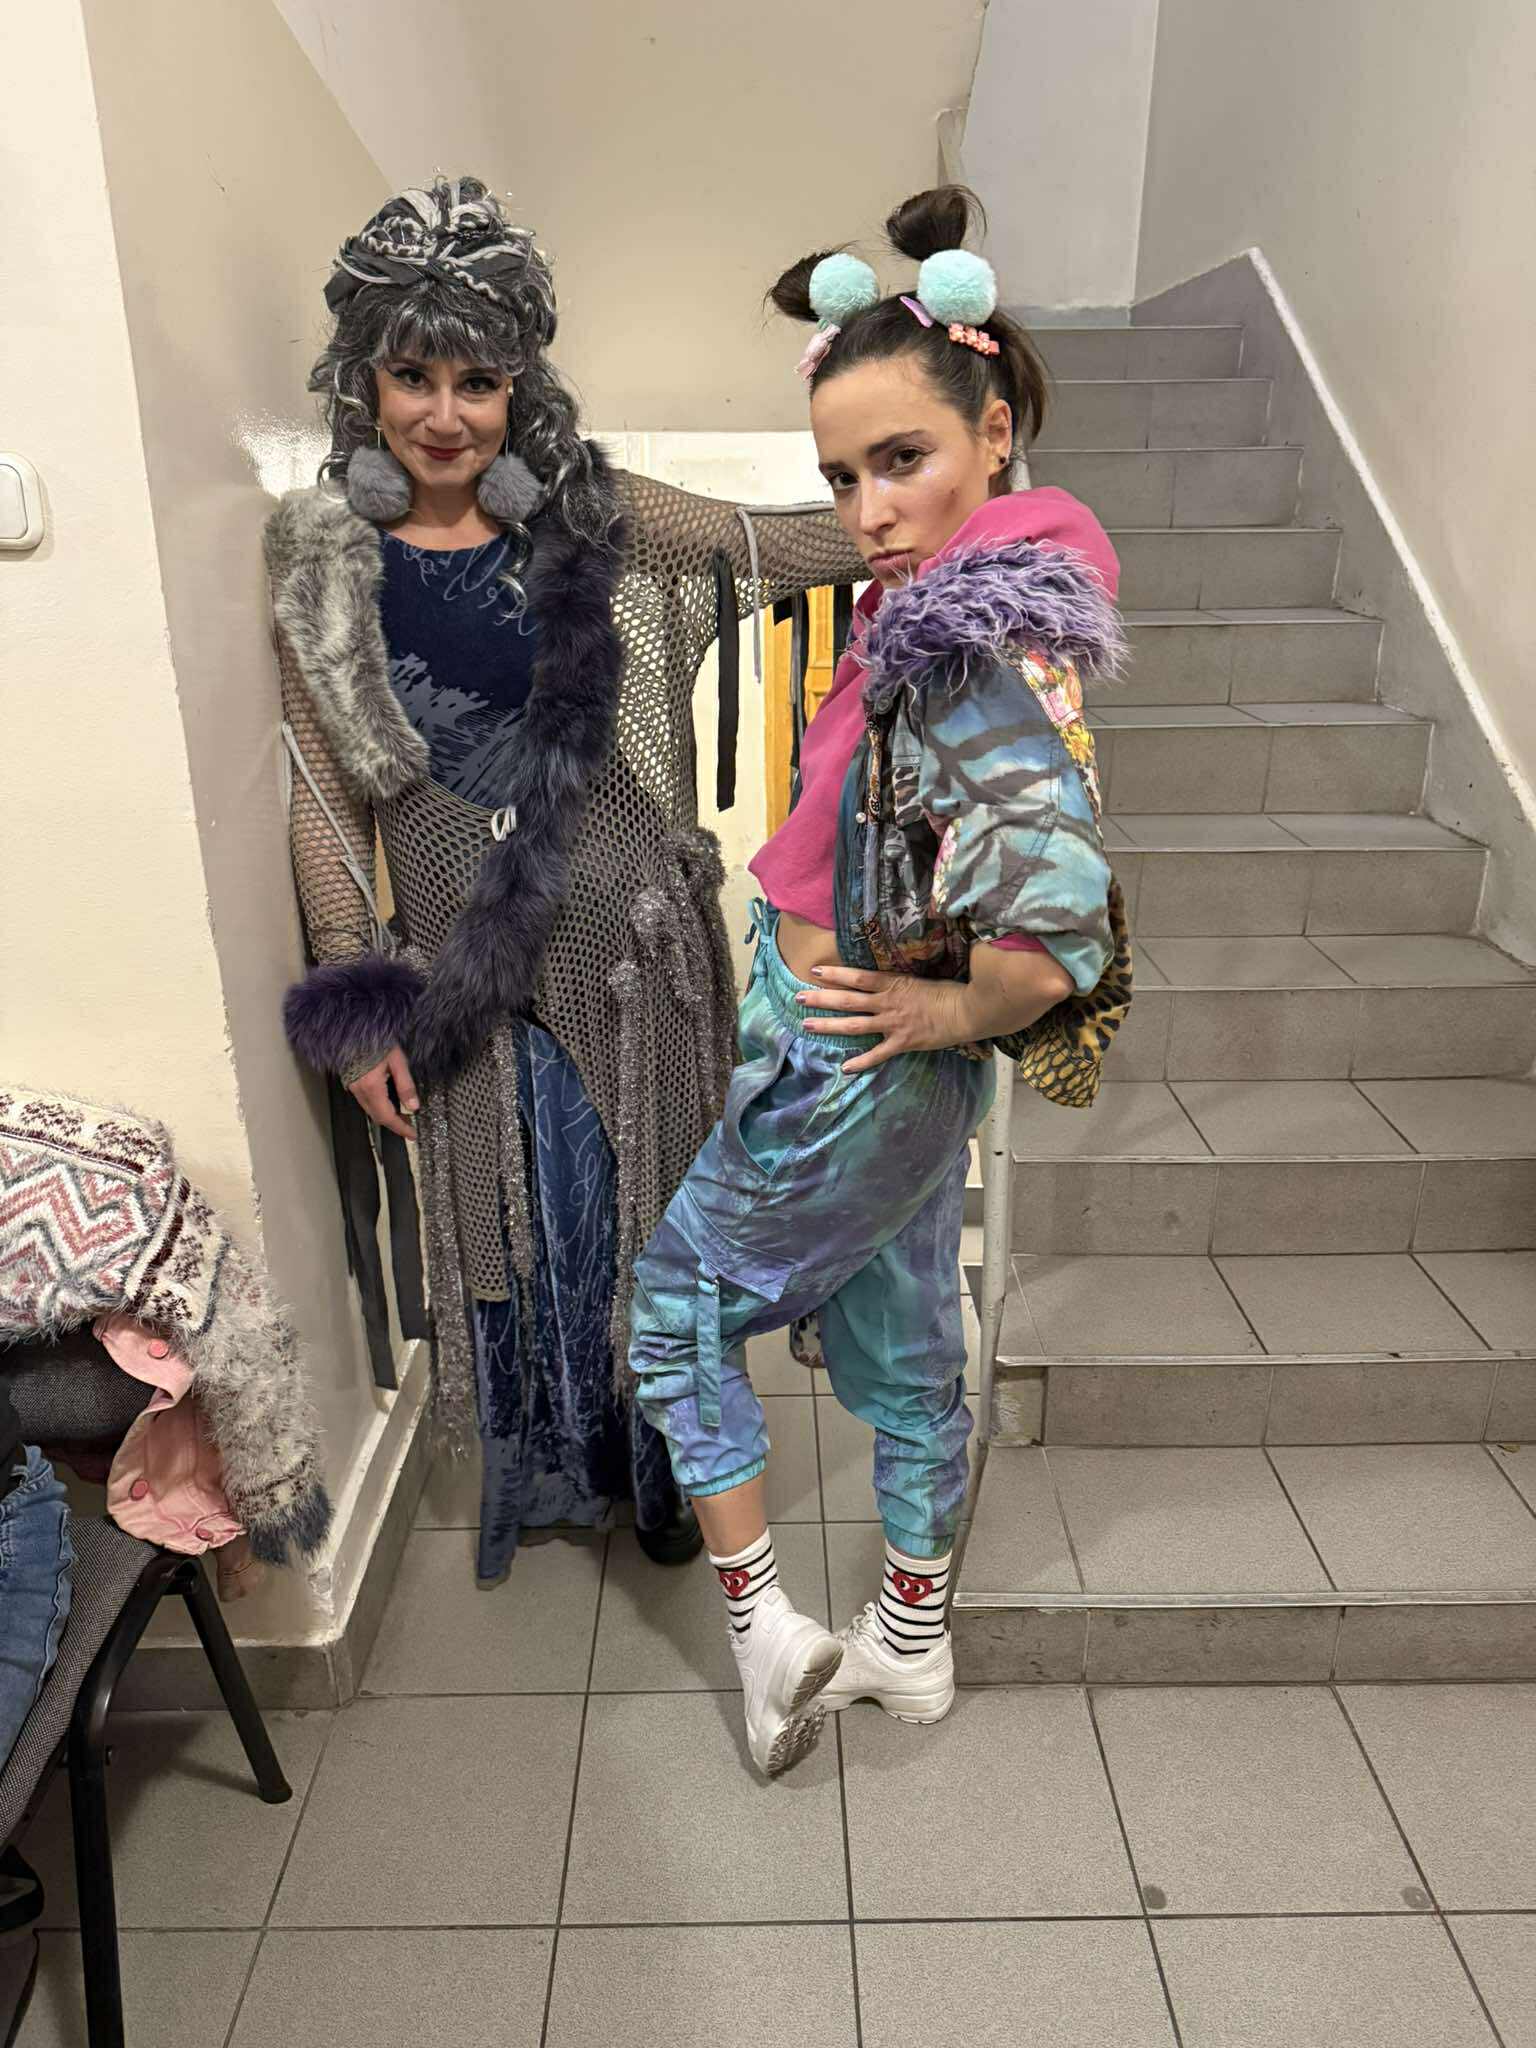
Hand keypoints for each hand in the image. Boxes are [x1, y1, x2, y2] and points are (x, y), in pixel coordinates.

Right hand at [349, 1046, 418, 1139]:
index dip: (400, 1128)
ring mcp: (353, 1087)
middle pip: (378, 1116)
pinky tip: (389, 1103)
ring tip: (402, 1117)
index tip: (412, 1135)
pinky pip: (366, 1102)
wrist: (354, 1029)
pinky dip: (379, 1107)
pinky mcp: (352, 1082)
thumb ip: (406, 1085)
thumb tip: (413, 1106)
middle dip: (395, 1124)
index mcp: (372, 1087)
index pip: (387, 1116)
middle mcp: (360, 1091)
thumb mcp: (398, 1061)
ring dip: (386, 1116)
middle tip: (410, 1126)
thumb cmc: (377, 1041)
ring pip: (371, 1110)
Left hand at [795, 965, 969, 1073]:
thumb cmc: (948, 991)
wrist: (967, 1010)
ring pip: (854, 1025)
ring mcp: (893, 1024)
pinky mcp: (903, 1042)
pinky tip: (845, 1067)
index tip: (814, 971)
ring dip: (829, 1026)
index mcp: (892, 984)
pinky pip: (877, 1054)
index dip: (835, 974)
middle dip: (821, 999)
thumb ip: (897, 982)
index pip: (857, 977)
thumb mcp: (919, 979)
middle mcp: (887, 1003)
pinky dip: (861, 1062)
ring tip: (807, 1025)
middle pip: (847, 1000)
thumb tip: (881, 980)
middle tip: (799, 998)